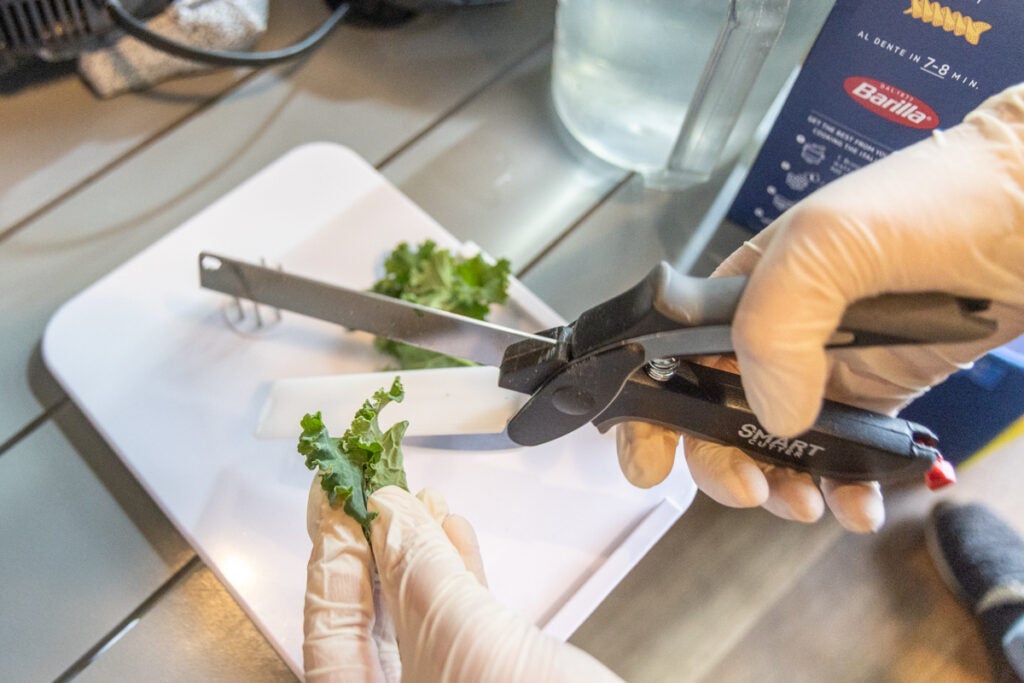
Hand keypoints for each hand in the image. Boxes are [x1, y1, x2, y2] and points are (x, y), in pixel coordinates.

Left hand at [303, 482, 623, 682]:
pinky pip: (458, 627)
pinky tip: (456, 537)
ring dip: (421, 555)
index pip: (330, 631)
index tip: (342, 503)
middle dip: (377, 549)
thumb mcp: (466, 639)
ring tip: (421, 503)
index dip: (332, 559)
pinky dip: (458, 578)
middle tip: (372, 495)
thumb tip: (389, 516)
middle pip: (369, 625)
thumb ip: (420, 573)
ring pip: (416, 621)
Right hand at [617, 82, 1023, 531]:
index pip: (669, 357)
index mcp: (740, 291)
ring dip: (779, 486)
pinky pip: (843, 456)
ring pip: (774, 444)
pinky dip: (842, 492)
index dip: (647, 411)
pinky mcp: (878, 392)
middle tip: (749, 489)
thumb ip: (777, 322)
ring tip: (806, 504)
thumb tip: (771, 412)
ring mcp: (825, 366)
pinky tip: (857, 507)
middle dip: (718, 463)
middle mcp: (775, 332)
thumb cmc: (935, 202)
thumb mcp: (829, 242)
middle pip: (714, 414)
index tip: (648, 462)